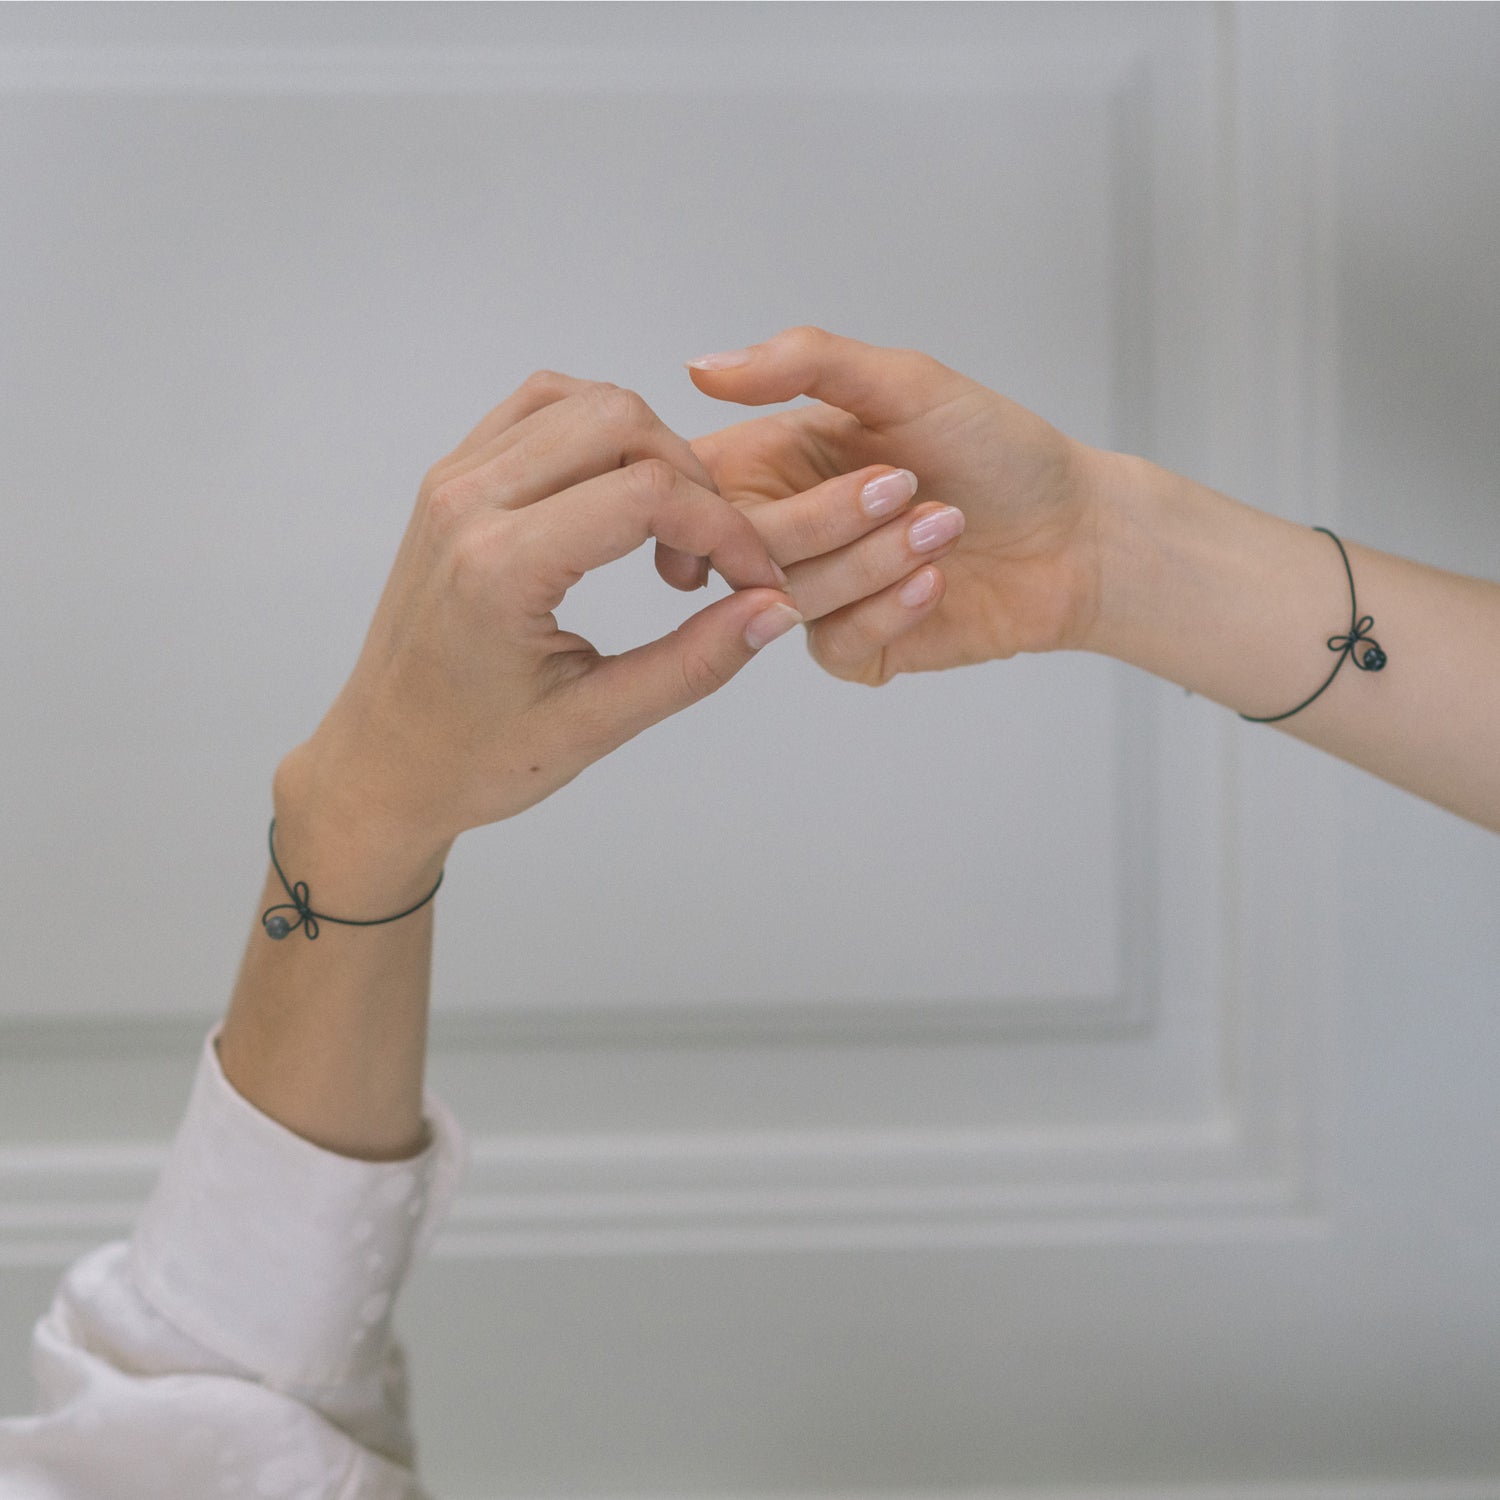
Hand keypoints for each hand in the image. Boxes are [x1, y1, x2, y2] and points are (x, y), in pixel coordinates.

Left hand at [285, 372, 818, 852]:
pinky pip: (539, 409)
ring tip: (662, 539)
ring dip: (649, 452)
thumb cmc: (473, 758)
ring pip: (584, 401)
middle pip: (620, 420)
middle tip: (705, 565)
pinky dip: (599, 435)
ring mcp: (452, 481)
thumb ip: (694, 663)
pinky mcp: (450, 479)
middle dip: (692, 482)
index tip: (756, 580)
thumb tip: (775, 611)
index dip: (725, 530)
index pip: (647, 495)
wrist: (382, 763)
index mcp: (499, 568)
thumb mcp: (596, 725)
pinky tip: (618, 501)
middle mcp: (467, 504)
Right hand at [685, 326, 1105, 683]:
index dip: (718, 492)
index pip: (700, 485)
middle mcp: (788, 529)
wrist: (1077, 533)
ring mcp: (819, 595)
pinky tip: (937, 582)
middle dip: (828, 519)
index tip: (780, 475)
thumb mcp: (904, 383)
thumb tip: (702, 368)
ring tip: (945, 526)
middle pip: (740, 547)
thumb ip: (804, 364)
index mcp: (778, 461)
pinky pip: (834, 644)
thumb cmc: (999, 450)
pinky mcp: (856, 649)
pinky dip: (890, 609)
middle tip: (907, 486)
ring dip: (876, 559)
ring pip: (788, 598)